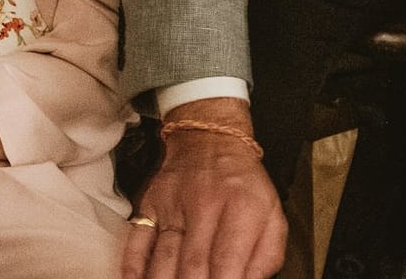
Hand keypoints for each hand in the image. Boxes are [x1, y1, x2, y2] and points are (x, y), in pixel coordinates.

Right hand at [125, 101, 285, 278]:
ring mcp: (173, 206)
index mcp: (241, 209)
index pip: (227, 262)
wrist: (209, 139)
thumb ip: (267, 256)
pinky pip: (136, 241)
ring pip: (164, 258)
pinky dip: (133, 267)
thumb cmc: (242, 182)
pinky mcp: (150, 206)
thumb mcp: (273, 214)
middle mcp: (204, 206)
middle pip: (193, 266)